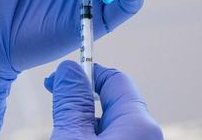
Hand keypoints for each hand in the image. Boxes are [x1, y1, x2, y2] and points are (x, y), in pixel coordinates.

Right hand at [45, 61, 162, 139]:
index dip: (84, 73)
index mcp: (138, 123)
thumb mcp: (72, 137)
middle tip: (55, 110)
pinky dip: (91, 137)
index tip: (59, 77)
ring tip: (63, 134)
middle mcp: (145, 135)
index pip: (114, 78)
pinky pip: (111, 138)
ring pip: (108, 124)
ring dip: (84, 123)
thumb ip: (70, 102)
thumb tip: (69, 69)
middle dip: (81, 101)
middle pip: (110, 101)